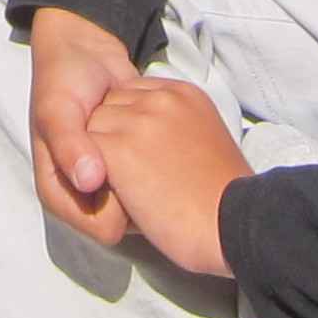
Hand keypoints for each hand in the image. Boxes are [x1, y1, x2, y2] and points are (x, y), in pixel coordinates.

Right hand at [25, 7, 143, 249]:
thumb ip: (69, 145)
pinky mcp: (130, 162)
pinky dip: (160, 160)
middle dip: (141, 194)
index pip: (105, 229)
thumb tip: (90, 182)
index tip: (127, 168)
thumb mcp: (57, 109)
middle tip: (147, 153)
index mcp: (60, 194)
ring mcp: (109, 179)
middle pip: (129, 223)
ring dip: (153, 176)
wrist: (83, 48)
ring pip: (145, 204)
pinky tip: (162, 135)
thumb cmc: (63, 80)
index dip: (121, 206)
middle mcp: (84, 195)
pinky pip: (154, 179)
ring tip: (153, 141)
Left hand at [84, 77, 251, 278]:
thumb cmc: (227, 198)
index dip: (129, 125)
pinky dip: (90, 175)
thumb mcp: (204, 142)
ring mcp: (138, 121)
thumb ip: (176, 130)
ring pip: (92, 127)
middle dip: (109, 136)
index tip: (138, 155)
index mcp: (184, 94)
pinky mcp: (119, 148)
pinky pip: (83, 151)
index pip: (134, 94)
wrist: (234, 224)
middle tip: (122, 173)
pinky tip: (111, 196)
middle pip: (110, 106)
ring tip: (114, 188)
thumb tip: (152, 145)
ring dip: (97, 156)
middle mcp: (160, 99)